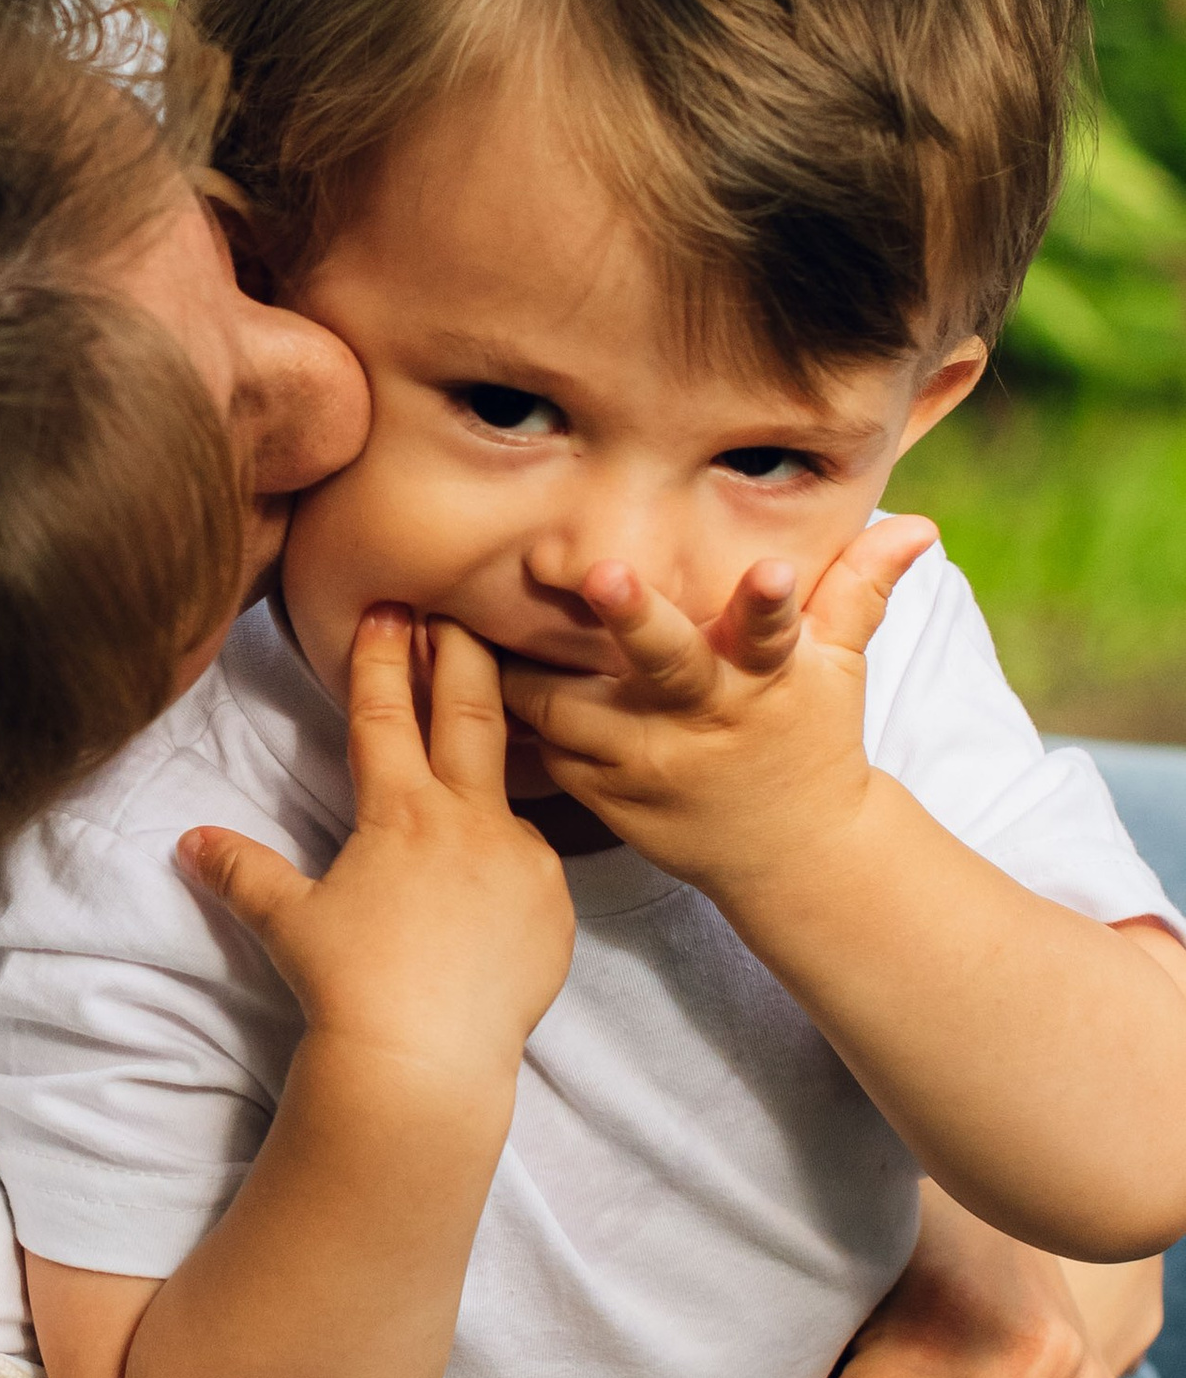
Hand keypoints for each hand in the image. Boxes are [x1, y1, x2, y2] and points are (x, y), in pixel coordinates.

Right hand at [182, 608, 574, 1094]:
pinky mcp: (554, 903)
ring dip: (489, 764)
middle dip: (460, 654)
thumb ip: (243, 872)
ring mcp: (520, 859)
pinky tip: (492, 870)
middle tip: (458, 614)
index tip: (387, 607)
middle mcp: (466, 820)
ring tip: (488, 740)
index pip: (384, 714)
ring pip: (505, 793)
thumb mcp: (286, 922)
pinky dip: (508, 854)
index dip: (379, 656)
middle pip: (468, 713)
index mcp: (399, 812)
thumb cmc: (349, 987)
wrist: (426, 1063)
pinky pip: (531, 861)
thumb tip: (189, 843)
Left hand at [494, 517, 936, 897]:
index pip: (777, 631)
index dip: (774, 603)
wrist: (794, 856)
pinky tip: (458, 675)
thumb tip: (917, 521)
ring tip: (467, 614)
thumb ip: (859, 588)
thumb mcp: (839, 667)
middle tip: (602, 570)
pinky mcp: (610, 798)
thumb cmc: (809, 737)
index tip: (773, 570)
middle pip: (668, 662)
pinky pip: (549, 751)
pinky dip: (511, 716)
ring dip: (529, 666)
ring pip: (577, 708)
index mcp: (765, 678)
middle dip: (637, 617)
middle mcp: (706, 717)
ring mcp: (653, 763)